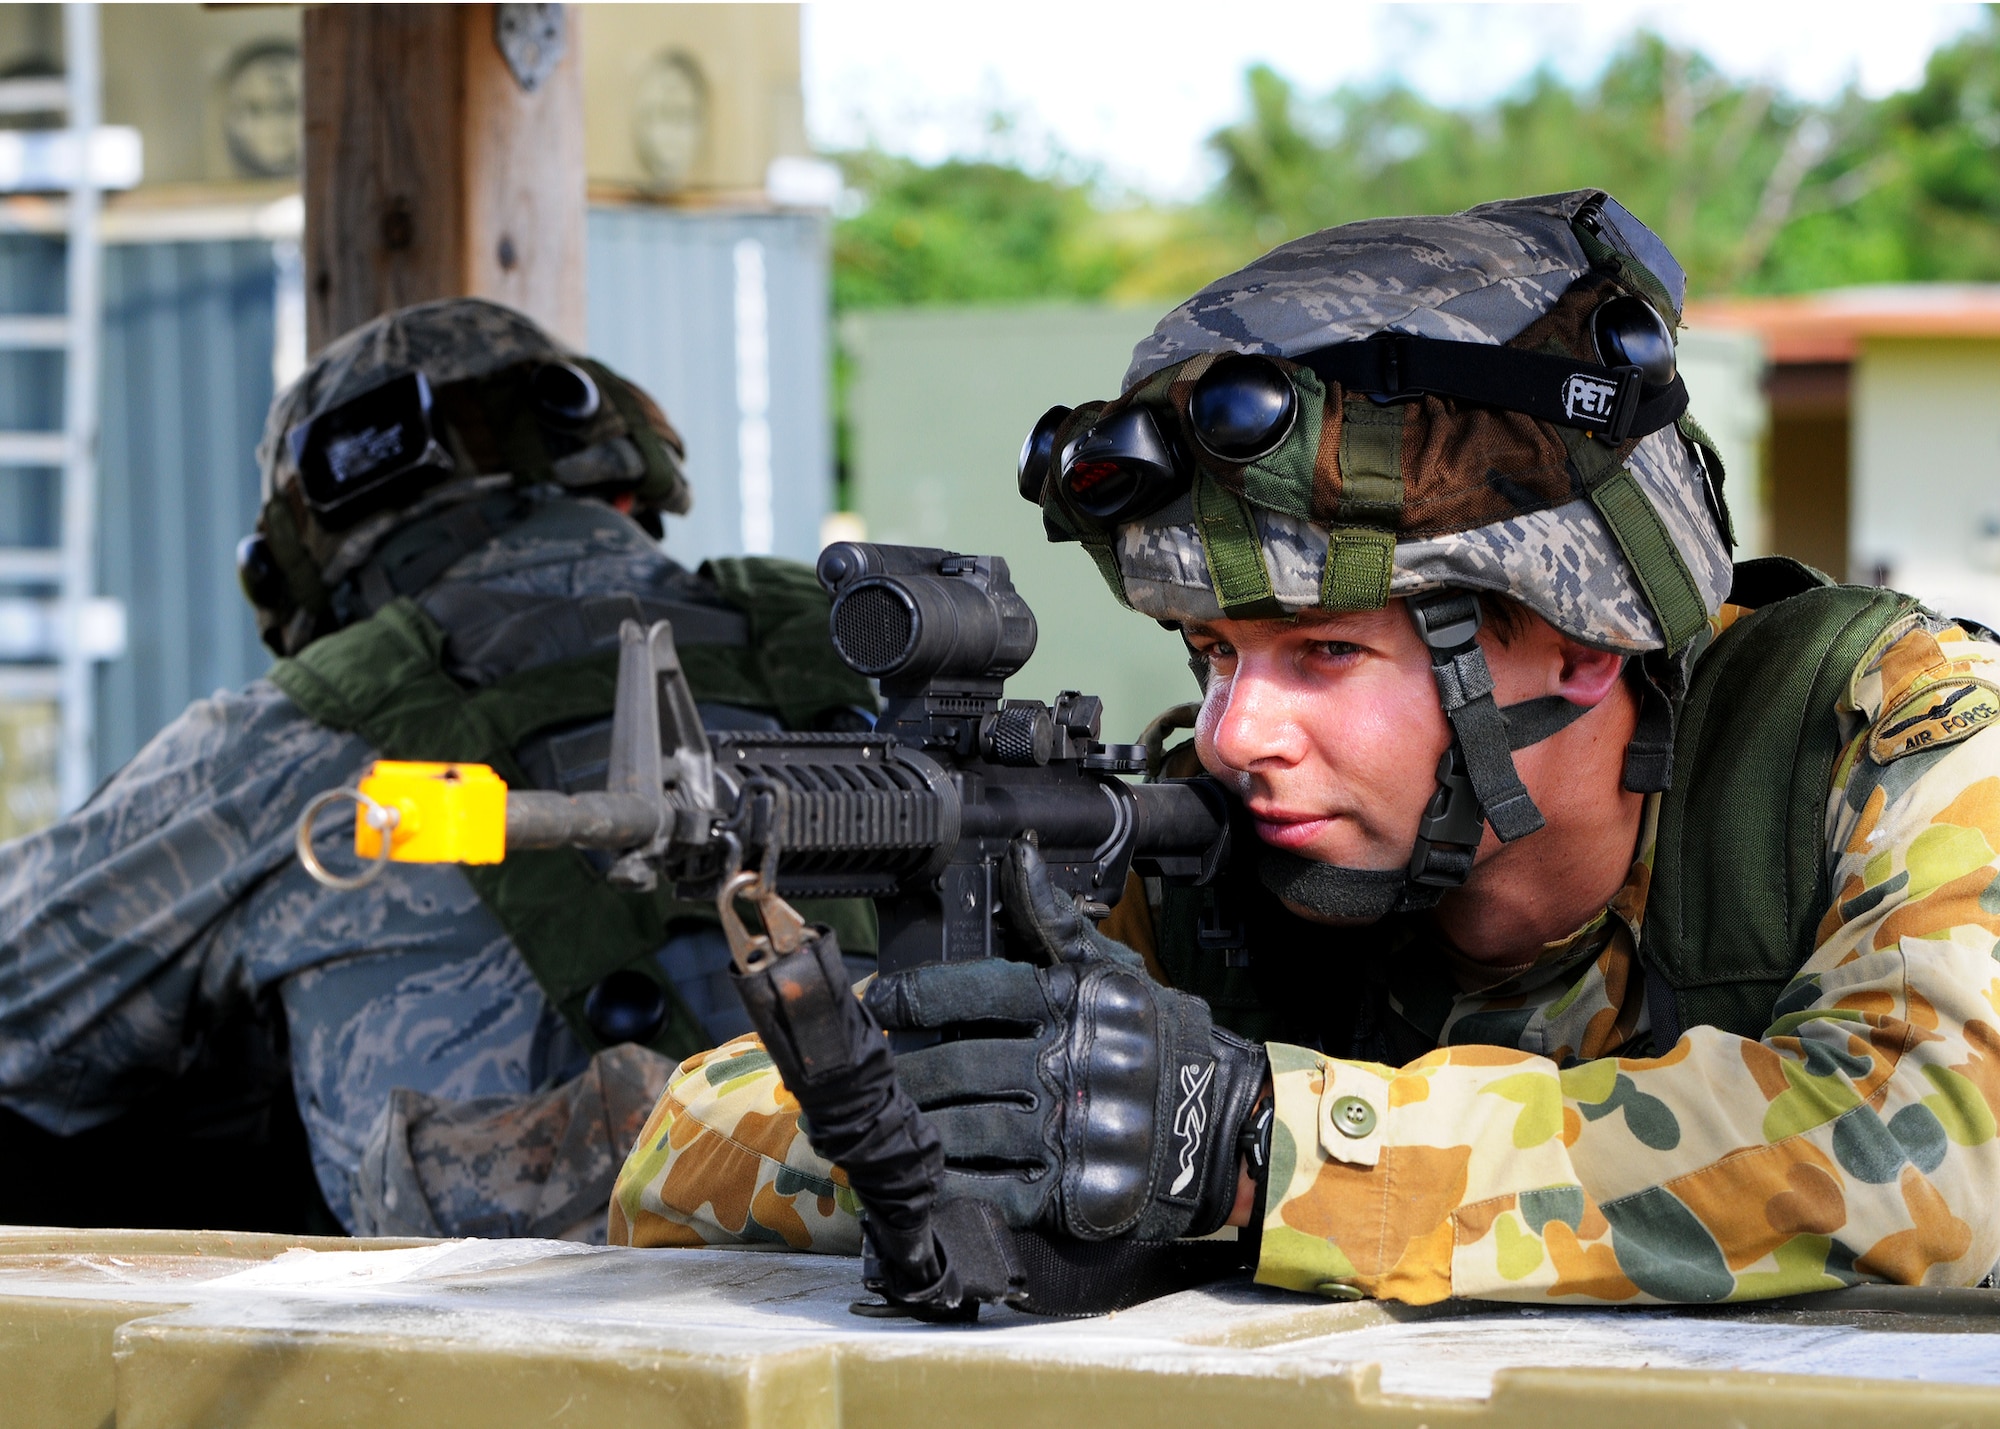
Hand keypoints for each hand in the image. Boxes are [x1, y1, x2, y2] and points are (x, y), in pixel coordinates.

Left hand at [864, 838, 1268, 1242]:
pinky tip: (924, 1173)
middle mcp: (1075, 1063)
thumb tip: (1017, 856)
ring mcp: (1076, 1130)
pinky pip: (997, 1190)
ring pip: (970, 1129)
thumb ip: (1053, 920)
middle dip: (907, 1073)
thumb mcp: (1112, 970)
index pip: (982, 990)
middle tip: (869, 1076)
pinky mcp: (1076, 1191)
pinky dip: (953, 1184)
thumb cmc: (1154, 1038)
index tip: (881, 1005)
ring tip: (886, 1120)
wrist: (1219, 1123)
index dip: (920, 997)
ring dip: (919, 1126)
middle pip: (964, 1066)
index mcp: (1077, 1004)